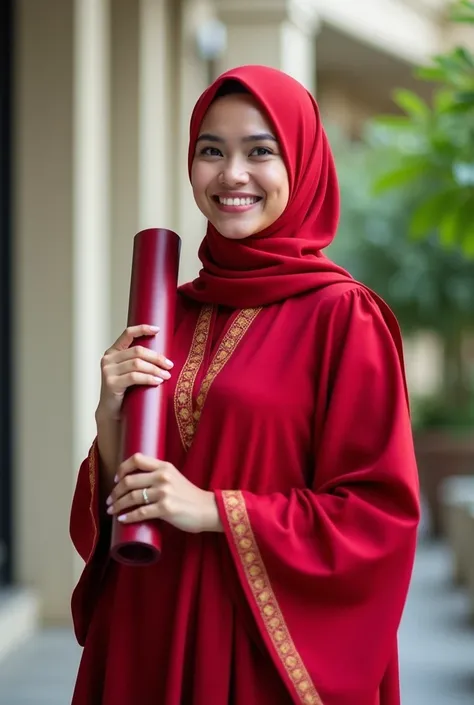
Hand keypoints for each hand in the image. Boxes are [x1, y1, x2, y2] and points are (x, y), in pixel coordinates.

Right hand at [97, 325, 173, 420]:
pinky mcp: (111, 383)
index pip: (127, 333)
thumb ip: (137, 361)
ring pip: (137, 364)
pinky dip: (148, 378)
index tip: (157, 330)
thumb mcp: (129, 372)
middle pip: (138, 351)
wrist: (112, 411)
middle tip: (169, 365)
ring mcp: (108, 370)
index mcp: (113, 351)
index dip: (142, 329)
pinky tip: (158, 381)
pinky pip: (134, 377)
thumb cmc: (125, 391)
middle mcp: (108, 358)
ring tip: (166, 375)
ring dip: (155, 369)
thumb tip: (163, 356)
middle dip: (156, 357)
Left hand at [106, 453, 222, 533]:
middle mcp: (163, 476)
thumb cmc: (189, 495)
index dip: (122, 468)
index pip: (136, 459)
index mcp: (164, 466)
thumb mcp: (174, 477)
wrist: (207, 509)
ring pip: (132, 497)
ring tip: (112, 511)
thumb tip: (134, 482)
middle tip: (109, 500)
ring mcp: (164, 492)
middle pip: (129, 480)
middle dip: (115, 492)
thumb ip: (158, 475)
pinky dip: (128, 516)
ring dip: (118, 505)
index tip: (116, 479)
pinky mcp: (166, 508)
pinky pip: (141, 512)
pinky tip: (122, 519)